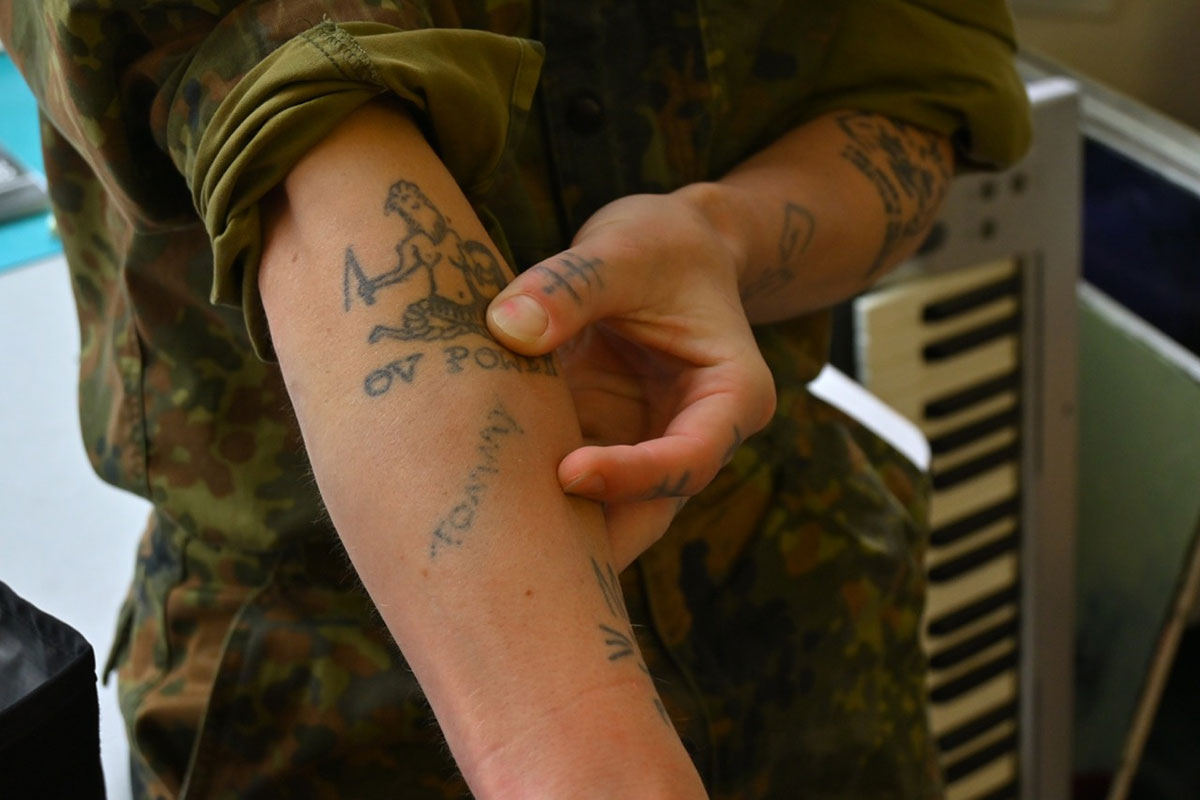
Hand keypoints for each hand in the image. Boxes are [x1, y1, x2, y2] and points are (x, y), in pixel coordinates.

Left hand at [486, 190, 775, 566]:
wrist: (664, 247)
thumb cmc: (659, 244)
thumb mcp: (622, 249)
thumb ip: (571, 284)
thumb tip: (506, 328)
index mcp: (731, 396)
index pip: (690, 459)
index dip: (632, 476)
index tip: (567, 474)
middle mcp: (696, 435)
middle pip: (650, 509)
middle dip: (592, 538)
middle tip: (518, 557)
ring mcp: (647, 446)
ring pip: (608, 513)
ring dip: (556, 528)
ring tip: (490, 545)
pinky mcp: (605, 444)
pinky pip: (572, 486)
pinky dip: (531, 494)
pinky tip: (479, 500)